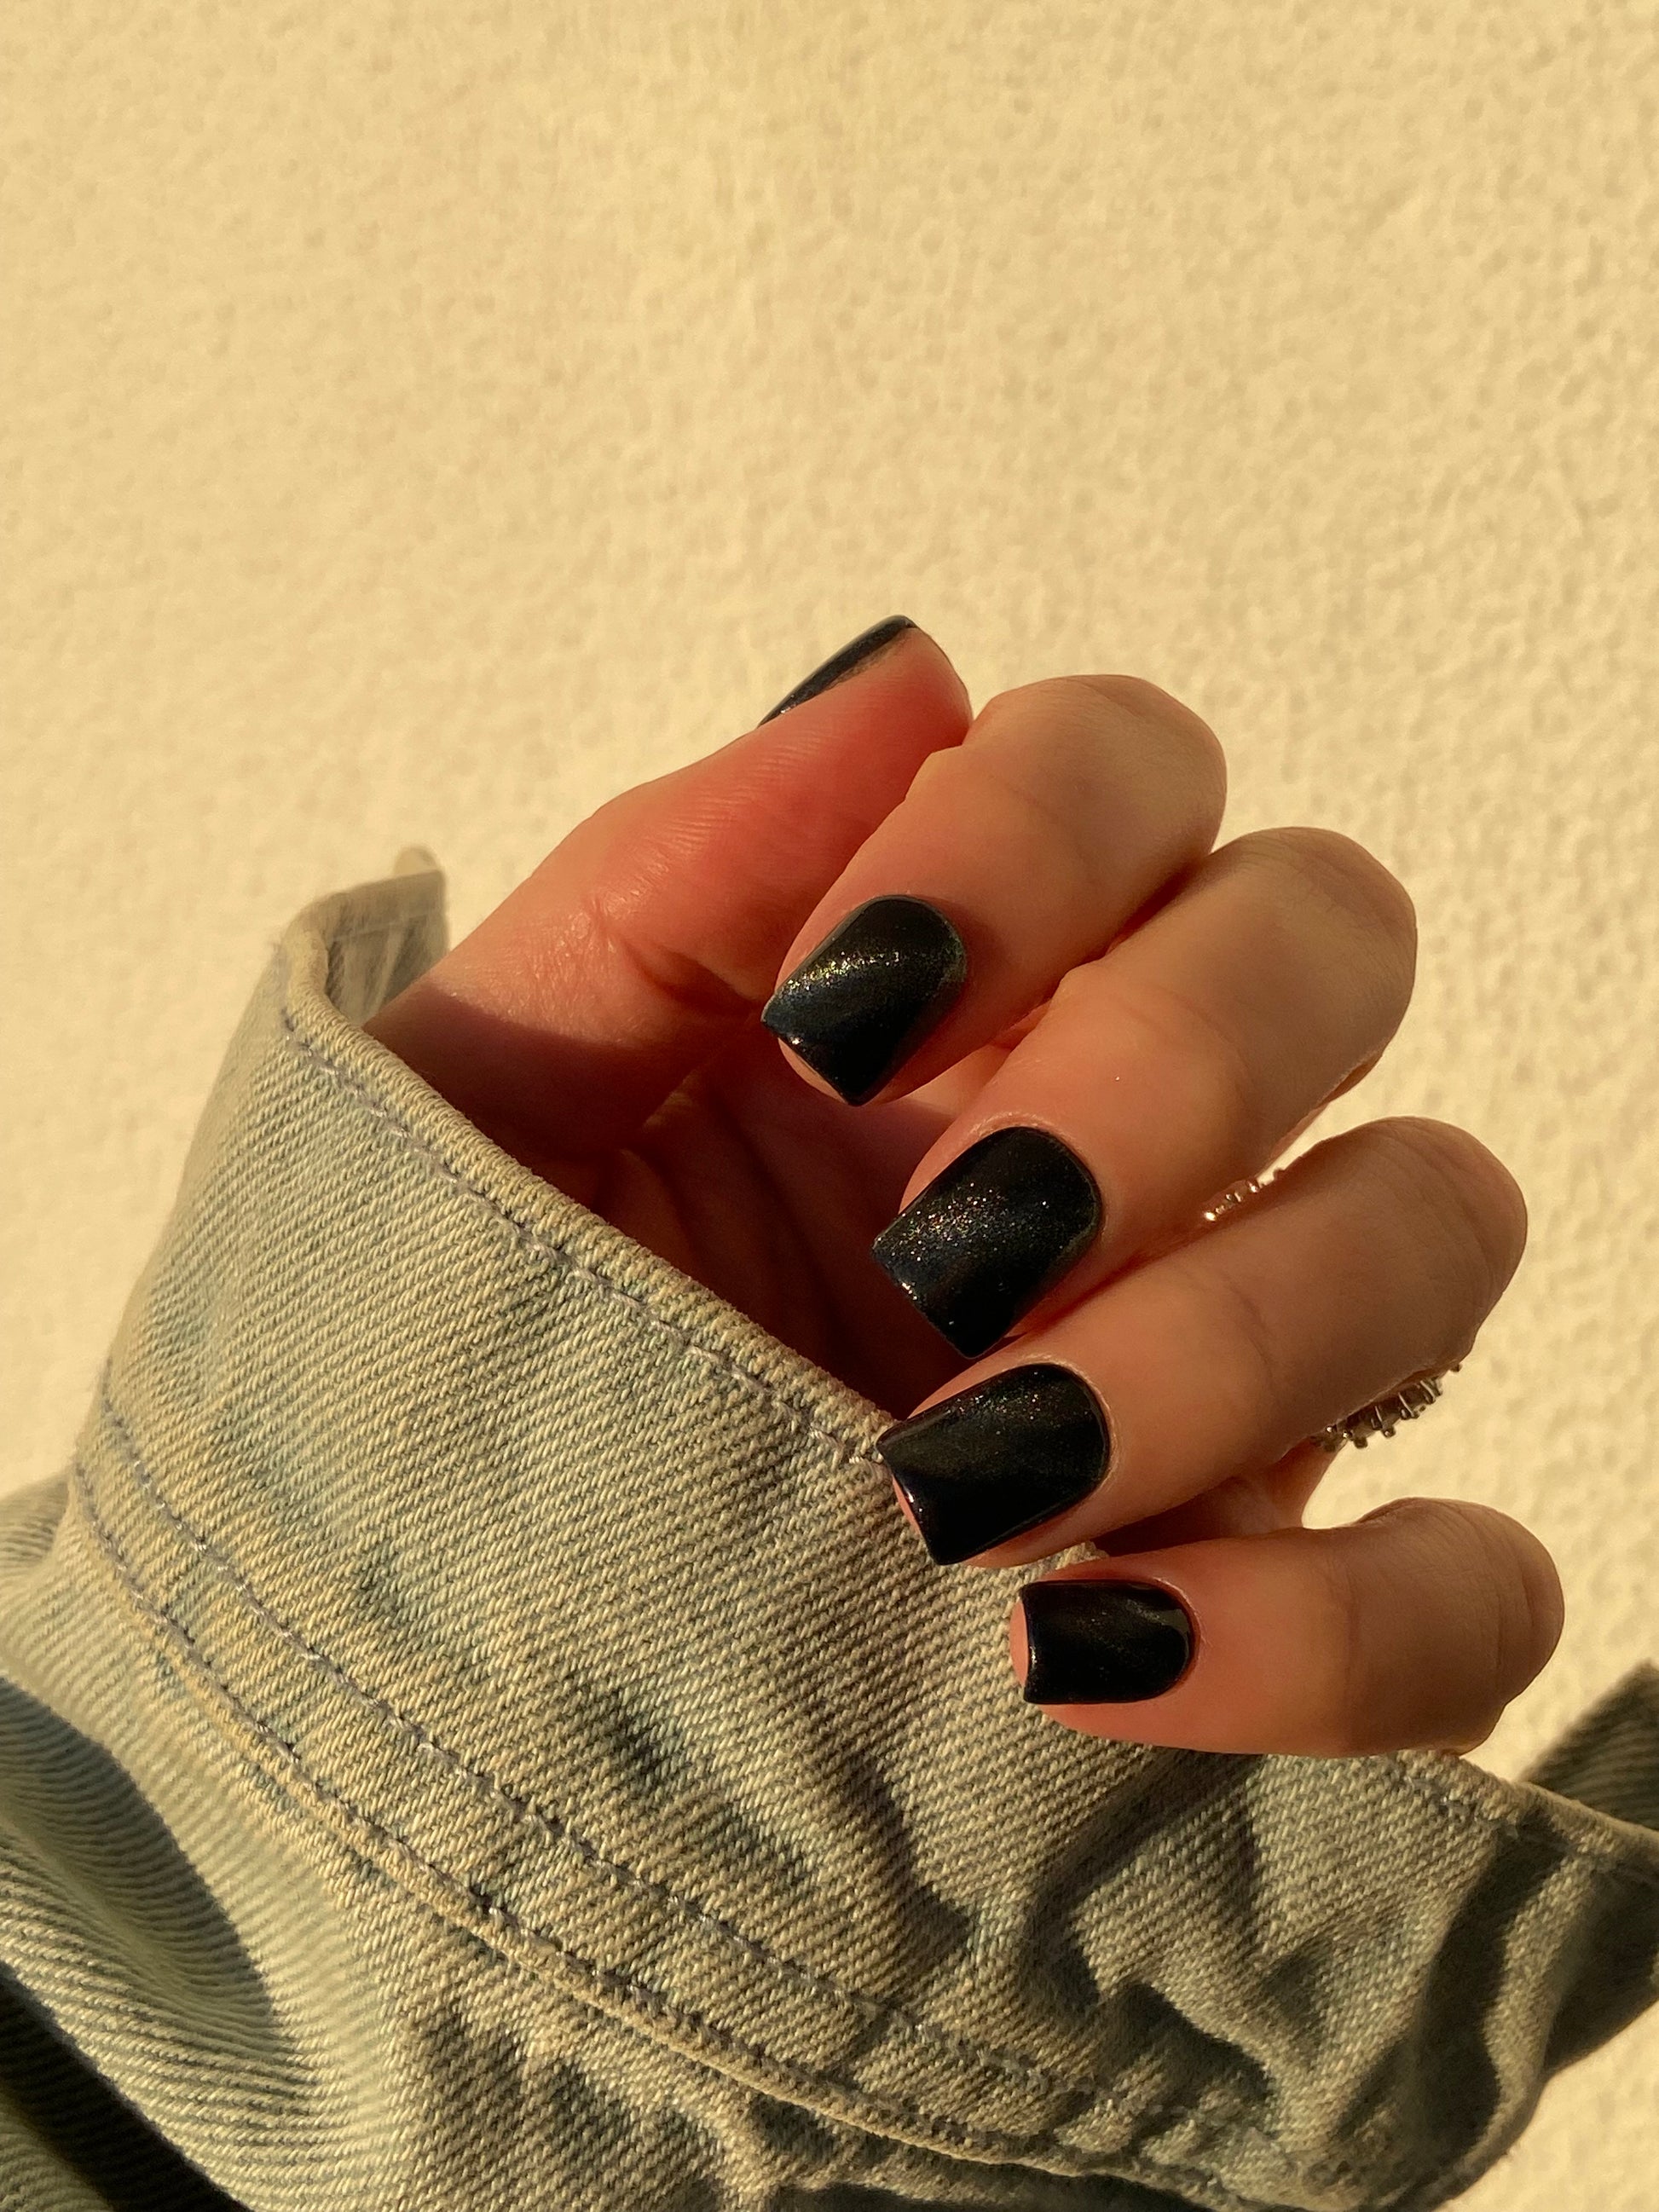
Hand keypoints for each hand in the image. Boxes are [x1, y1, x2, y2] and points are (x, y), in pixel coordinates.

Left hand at [362, 618, 1560, 1757]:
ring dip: (1232, 1340)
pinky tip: (1088, 1653)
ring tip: (971, 1483)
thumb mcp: (482, 1114)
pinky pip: (1472, 1591)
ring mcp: (1228, 1364)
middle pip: (1332, 941)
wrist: (430, 1679)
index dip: (1035, 839)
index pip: (1130, 768)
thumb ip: (667, 888)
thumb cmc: (449, 1355)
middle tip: (948, 1242)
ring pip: (1434, 1224)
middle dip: (1166, 1067)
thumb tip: (903, 676)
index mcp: (951, 986)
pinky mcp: (1276, 1601)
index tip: (837, 1012)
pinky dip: (1345, 1624)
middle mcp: (1127, 1134)